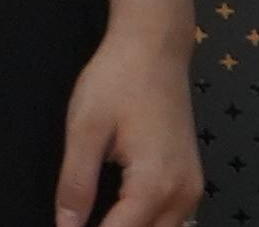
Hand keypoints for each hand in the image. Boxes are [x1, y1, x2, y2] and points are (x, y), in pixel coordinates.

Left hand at [59, 22, 199, 226]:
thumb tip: (65, 226)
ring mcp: (193, 189)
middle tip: (75, 224)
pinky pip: (172, 219)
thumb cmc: (117, 81)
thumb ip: (76, 183)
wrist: (154, 49)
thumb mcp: (84, 129)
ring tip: (94, 219)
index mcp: (155, 186)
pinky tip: (119, 215)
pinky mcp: (192, 180)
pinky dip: (147, 224)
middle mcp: (183, 195)